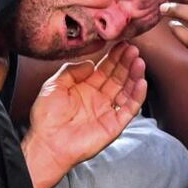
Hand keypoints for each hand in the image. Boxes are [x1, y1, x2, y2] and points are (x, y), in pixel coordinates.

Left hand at [24, 42, 146, 187]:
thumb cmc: (46, 117)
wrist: (47, 143)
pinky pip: (129, 108)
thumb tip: (91, 63)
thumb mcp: (53, 85)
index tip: (121, 43)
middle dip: (126, 62)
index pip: (104, 69)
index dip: (113, 57)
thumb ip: (71, 71)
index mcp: (84, 88)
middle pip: (117, 76)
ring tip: (139, 61)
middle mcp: (97, 98)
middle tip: (133, 49)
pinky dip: (137, 95)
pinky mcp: (114, 124)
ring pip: (126, 90)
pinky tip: (141, 82)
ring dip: (134, 75)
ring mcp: (107, 111)